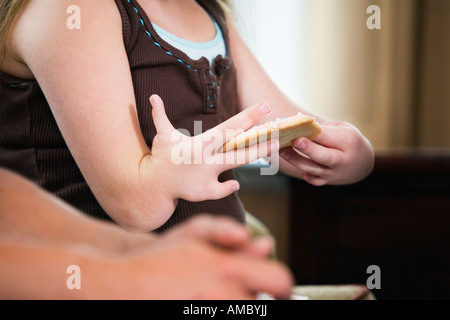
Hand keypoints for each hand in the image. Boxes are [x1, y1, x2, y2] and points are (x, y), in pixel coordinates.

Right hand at [107, 217, 292, 299]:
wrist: (124, 284)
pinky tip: (204, 304)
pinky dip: (220, 310)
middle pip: (264, 303)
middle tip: (243, 295)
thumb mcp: (193, 232)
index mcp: (228, 267)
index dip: (284, 288)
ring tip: (213, 297)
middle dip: (258, 299)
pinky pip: (231, 317)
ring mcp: (210, 313)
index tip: (279, 293)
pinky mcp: (197, 319)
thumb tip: (265, 244)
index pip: (280, 281)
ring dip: (239, 306)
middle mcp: (225, 295)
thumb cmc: (159, 258)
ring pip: (247, 311)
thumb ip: (230, 233)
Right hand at [146, 95, 277, 201]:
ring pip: (236, 165)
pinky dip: (228, 187)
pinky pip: (221, 189)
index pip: (230, 127)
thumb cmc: (162, 157)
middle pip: (239, 147)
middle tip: (277, 130)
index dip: (248, 117)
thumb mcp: (162, 135)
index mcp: (201, 143)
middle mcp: (207, 158)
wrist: (154, 185)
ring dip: (255, 155)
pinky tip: (235, 184)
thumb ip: (160, 115)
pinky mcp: (204, 191)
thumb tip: (153, 97)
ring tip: (272, 147)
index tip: (265, 107)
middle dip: (259, 139)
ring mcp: (207, 176)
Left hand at [280, 121, 373, 185]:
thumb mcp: (342, 129)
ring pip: (313, 169)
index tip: (301, 128)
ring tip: (282, 150)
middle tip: (292, 140)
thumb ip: (323, 129)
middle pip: (323, 156)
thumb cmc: (348, 140)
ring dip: (296, 160)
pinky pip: (314, 180)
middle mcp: (342, 160)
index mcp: (348, 142)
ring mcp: (334, 173)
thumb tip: (297, 124)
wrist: (362, 163)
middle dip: (308, 149)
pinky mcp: (327, 181)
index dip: (314, 133)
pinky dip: (305, 175)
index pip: (329, 137)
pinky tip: (294, 165)